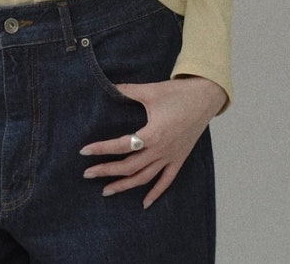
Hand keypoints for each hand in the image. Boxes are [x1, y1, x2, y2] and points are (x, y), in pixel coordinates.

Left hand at [79, 76, 225, 208]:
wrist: (205, 97)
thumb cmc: (178, 93)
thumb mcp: (150, 91)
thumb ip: (127, 90)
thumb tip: (107, 85)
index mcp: (153, 134)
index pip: (121, 146)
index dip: (101, 149)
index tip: (84, 152)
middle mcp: (161, 150)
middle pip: (130, 167)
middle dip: (107, 171)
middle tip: (87, 174)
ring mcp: (171, 156)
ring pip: (145, 178)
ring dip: (125, 186)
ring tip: (106, 191)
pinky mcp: (179, 158)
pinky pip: (167, 181)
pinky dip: (155, 193)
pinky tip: (144, 203)